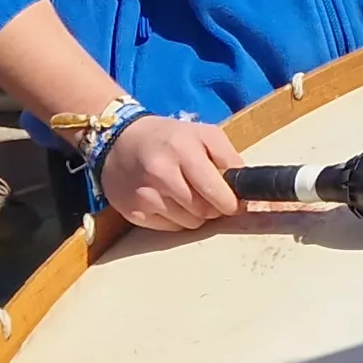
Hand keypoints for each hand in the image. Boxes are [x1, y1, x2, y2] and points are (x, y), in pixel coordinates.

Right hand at [100, 115, 245, 231]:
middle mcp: (161, 173)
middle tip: (209, 195)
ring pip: (189, 223)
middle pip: (204, 211)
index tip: (234, 202)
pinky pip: (169, 228)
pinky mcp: (132, 211)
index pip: (216, 191)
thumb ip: (228, 157)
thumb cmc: (169, 138)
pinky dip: (175, 219)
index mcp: (183, 150)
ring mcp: (144, 195)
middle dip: (213, 207)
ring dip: (195, 214)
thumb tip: (244, 186)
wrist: (118, 140)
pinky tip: (168, 200)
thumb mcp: (203, 134)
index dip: (231, 202)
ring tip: (186, 194)